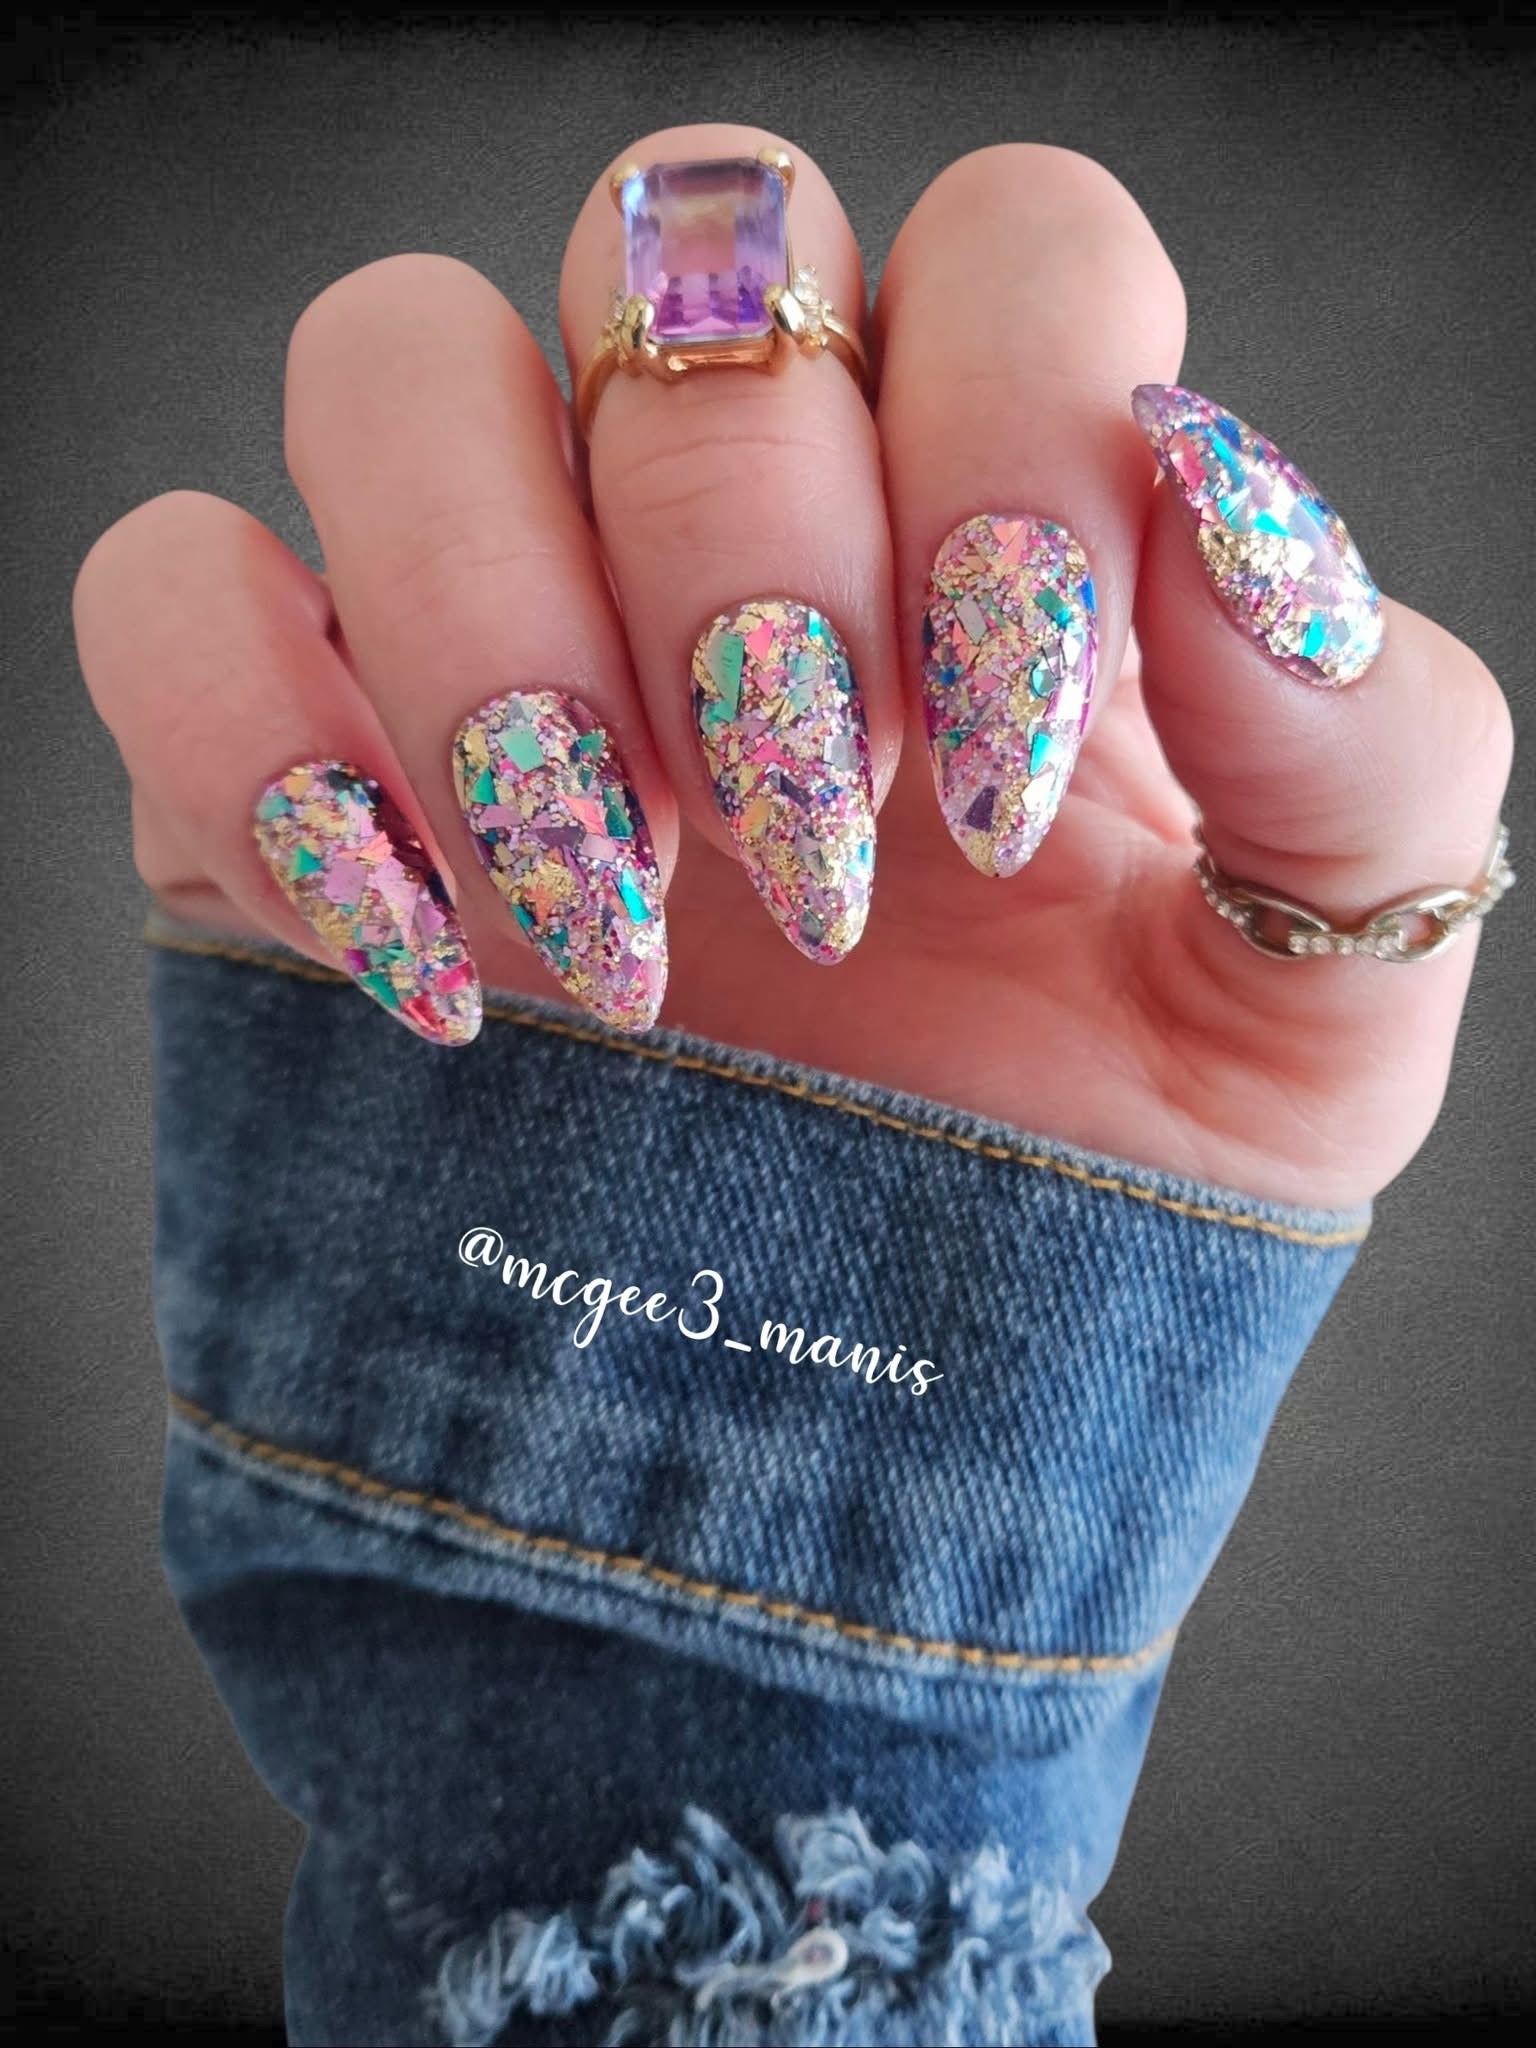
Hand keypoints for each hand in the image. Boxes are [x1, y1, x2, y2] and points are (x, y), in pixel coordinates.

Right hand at [74, 128, 1511, 1209]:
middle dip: (743, 554)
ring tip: (615, 932)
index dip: (1005, 444)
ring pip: (391, 354)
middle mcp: (738, 510)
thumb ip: (1358, 744)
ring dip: (501, 635)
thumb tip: (1227, 498)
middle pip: (674, 241)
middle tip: (810, 862)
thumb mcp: (1310, 1006)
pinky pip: (169, 585)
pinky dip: (259, 743)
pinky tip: (420, 966)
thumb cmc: (1097, 1194)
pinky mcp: (288, 748)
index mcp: (1003, 511)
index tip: (1006, 772)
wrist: (854, 1410)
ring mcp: (492, 609)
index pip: (1008, 246)